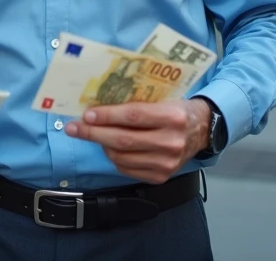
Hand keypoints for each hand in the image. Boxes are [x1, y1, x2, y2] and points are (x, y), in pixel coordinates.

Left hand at [65, 99, 211, 184]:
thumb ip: (137, 102)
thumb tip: (98, 104)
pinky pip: (127, 169)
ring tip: (91, 135)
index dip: (107, 116)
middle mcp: (171, 142)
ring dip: (101, 146)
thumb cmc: (176, 110)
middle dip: (93, 133)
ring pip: (122, 157)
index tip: (86, 114)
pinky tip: (109, 148)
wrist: (202, 130)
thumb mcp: (162, 98)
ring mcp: (167, 163)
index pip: (133, 116)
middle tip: (73, 127)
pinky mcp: (161, 176)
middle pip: (123, 140)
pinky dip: (114, 158)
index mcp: (172, 116)